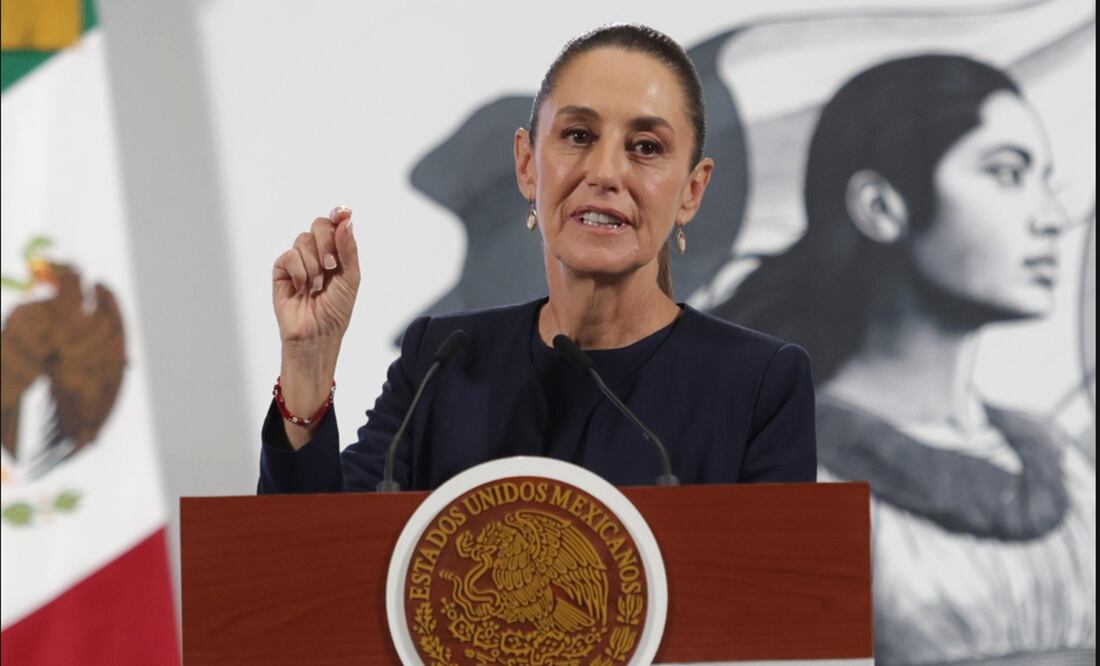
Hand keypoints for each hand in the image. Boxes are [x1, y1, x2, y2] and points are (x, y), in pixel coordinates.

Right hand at [272, 207, 359, 352]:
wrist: (317, 333)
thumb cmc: (336, 310)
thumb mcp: (350, 278)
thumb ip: (348, 249)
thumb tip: (346, 220)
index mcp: (337, 253)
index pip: (336, 225)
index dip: (339, 215)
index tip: (343, 213)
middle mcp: (318, 253)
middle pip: (319, 226)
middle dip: (326, 244)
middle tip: (331, 266)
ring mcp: (299, 260)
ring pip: (304, 240)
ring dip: (314, 265)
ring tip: (317, 286)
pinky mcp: (282, 270)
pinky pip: (289, 256)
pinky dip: (299, 272)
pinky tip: (302, 288)